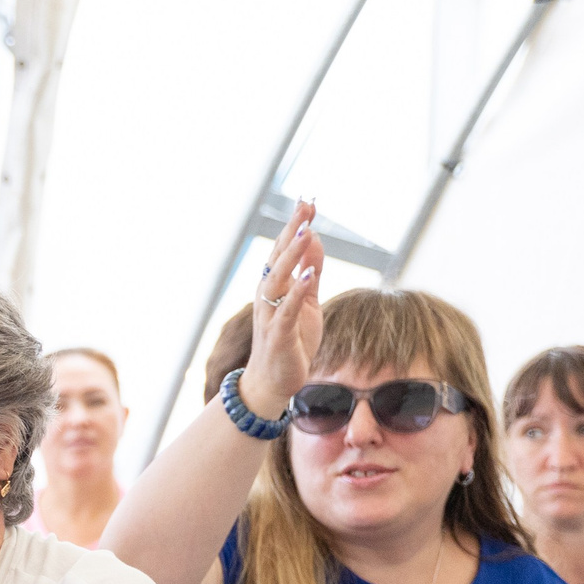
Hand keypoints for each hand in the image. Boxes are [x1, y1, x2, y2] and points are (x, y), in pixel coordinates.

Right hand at [241, 199, 326, 416]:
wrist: (273, 382)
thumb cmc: (291, 342)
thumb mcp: (308, 302)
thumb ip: (310, 272)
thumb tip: (315, 240)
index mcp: (275, 288)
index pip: (284, 250)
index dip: (295, 226)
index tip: (307, 201)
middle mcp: (268, 297)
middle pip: (279, 258)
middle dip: (292, 232)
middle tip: (304, 206)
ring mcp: (271, 315)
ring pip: (279, 279)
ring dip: (292, 255)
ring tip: (306, 231)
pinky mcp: (279, 335)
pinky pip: (286, 311)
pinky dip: (296, 293)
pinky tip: (307, 276)